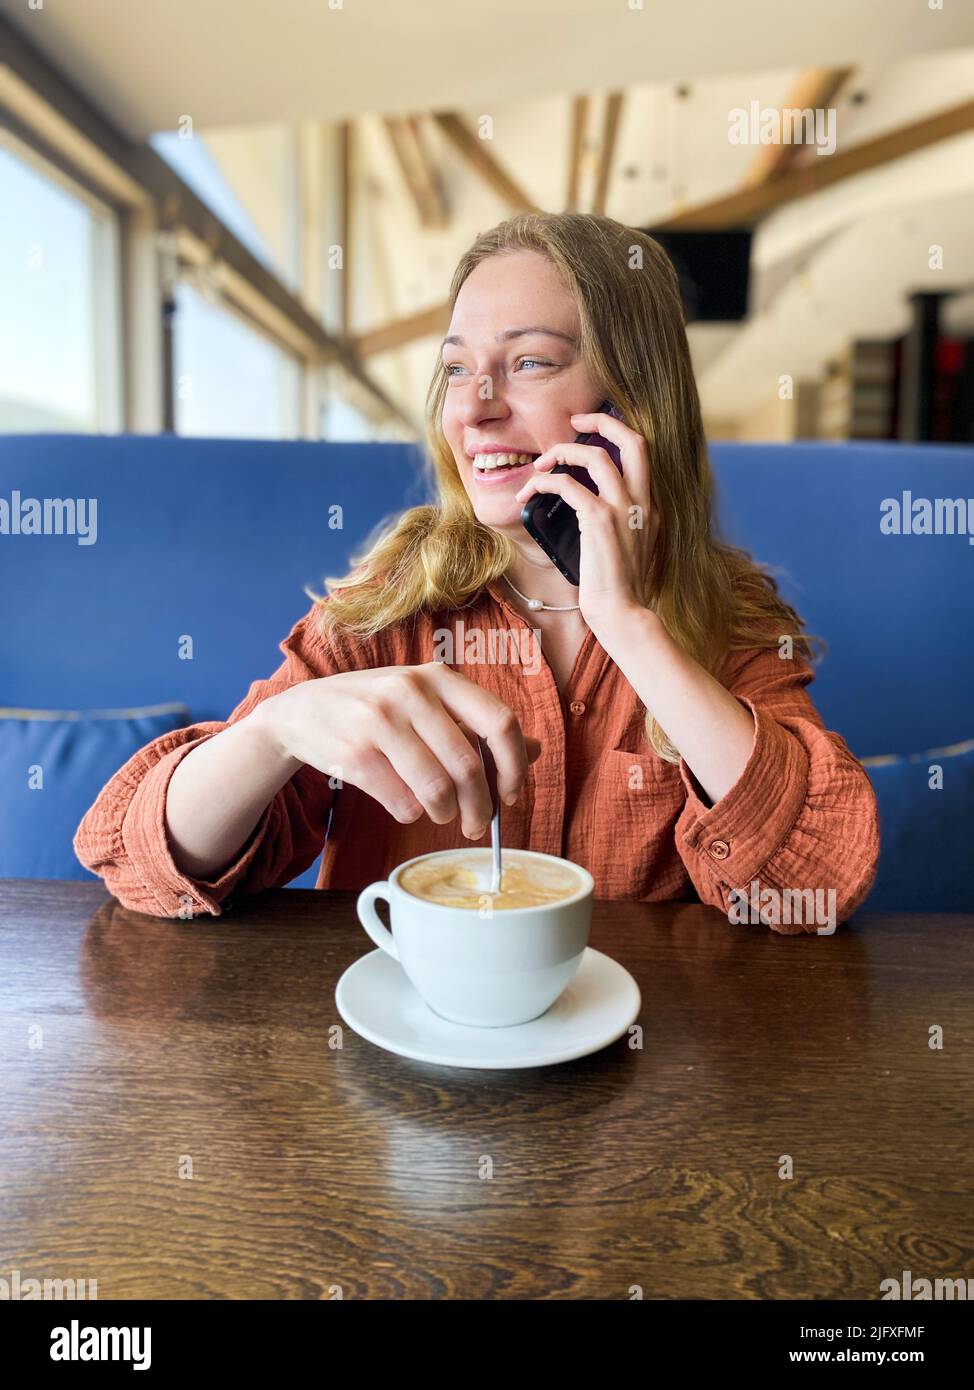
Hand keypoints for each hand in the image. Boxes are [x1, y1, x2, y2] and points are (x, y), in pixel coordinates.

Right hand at [256, 662, 541, 838]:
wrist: (302, 710)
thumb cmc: (376, 708)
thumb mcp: (427, 701)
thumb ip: (477, 723)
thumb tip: (537, 750)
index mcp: (439, 676)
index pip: (499, 722)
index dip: (514, 766)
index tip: (512, 795)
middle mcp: (411, 691)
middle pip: (469, 765)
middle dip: (481, 807)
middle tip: (478, 825)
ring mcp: (380, 720)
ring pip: (437, 789)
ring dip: (445, 814)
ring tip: (441, 815)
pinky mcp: (355, 753)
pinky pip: (402, 802)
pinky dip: (411, 813)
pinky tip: (406, 805)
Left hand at [514, 409, 658, 633]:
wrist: (623, 613)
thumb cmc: (618, 589)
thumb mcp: (626, 547)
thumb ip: (617, 522)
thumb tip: (585, 506)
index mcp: (649, 507)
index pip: (642, 453)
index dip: (616, 433)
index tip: (591, 431)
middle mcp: (641, 502)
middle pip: (632, 440)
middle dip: (601, 421)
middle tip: (574, 420)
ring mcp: (623, 509)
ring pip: (594, 456)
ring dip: (562, 452)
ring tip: (540, 464)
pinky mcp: (600, 521)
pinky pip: (567, 485)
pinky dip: (545, 483)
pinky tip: (532, 492)